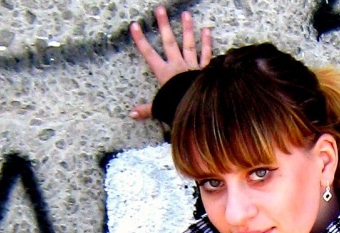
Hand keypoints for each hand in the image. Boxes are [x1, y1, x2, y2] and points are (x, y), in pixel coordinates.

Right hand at [130, 5, 212, 119]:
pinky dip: (207, 43)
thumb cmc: (177, 108)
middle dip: (164, 25)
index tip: (134, 26)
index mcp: (164, 74)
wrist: (198, 110)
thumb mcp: (160, 109)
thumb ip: (146, 110)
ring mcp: (191, 66)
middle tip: (160, 9)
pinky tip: (207, 30)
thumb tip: (131, 114)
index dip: (141, 40)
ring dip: (187, 29)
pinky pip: (206, 55)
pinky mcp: (204, 70)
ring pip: (188, 44)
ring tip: (186, 14)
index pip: (149, 54)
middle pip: (169, 42)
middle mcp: (177, 66)